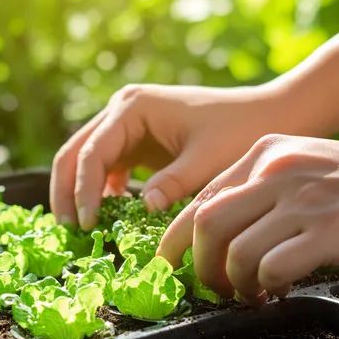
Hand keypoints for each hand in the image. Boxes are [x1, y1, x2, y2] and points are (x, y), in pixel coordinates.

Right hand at [50, 82, 315, 230]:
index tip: (87, 225)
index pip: (92, 152)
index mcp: (133, 107)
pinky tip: (108, 217)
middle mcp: (122, 110)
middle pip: (75, 152)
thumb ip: (173, 184)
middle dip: (67, 191)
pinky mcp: (137, 141)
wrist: (271, 115)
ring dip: (79, 192)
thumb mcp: (207, 161)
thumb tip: (144, 208)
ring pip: (85, 160)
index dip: (84, 190)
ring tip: (80, 229)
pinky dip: (102, 192)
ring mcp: (127, 124)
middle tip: (68, 230)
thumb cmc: (242, 131)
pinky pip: (107, 168)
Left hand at [157, 134, 338, 306]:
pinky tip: (282, 291)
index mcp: (268, 151)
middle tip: (215, 290)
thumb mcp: (309, 171)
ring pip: (233, 250)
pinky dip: (267, 287)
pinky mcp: (329, 229)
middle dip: (201, 266)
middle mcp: (278, 168)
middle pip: (206, 224)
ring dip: (236, 284)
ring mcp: (303, 197)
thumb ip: (264, 192)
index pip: (202, 197)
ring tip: (253, 295)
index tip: (169, 266)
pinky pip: (270, 268)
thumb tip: (220, 236)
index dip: (177, 238)